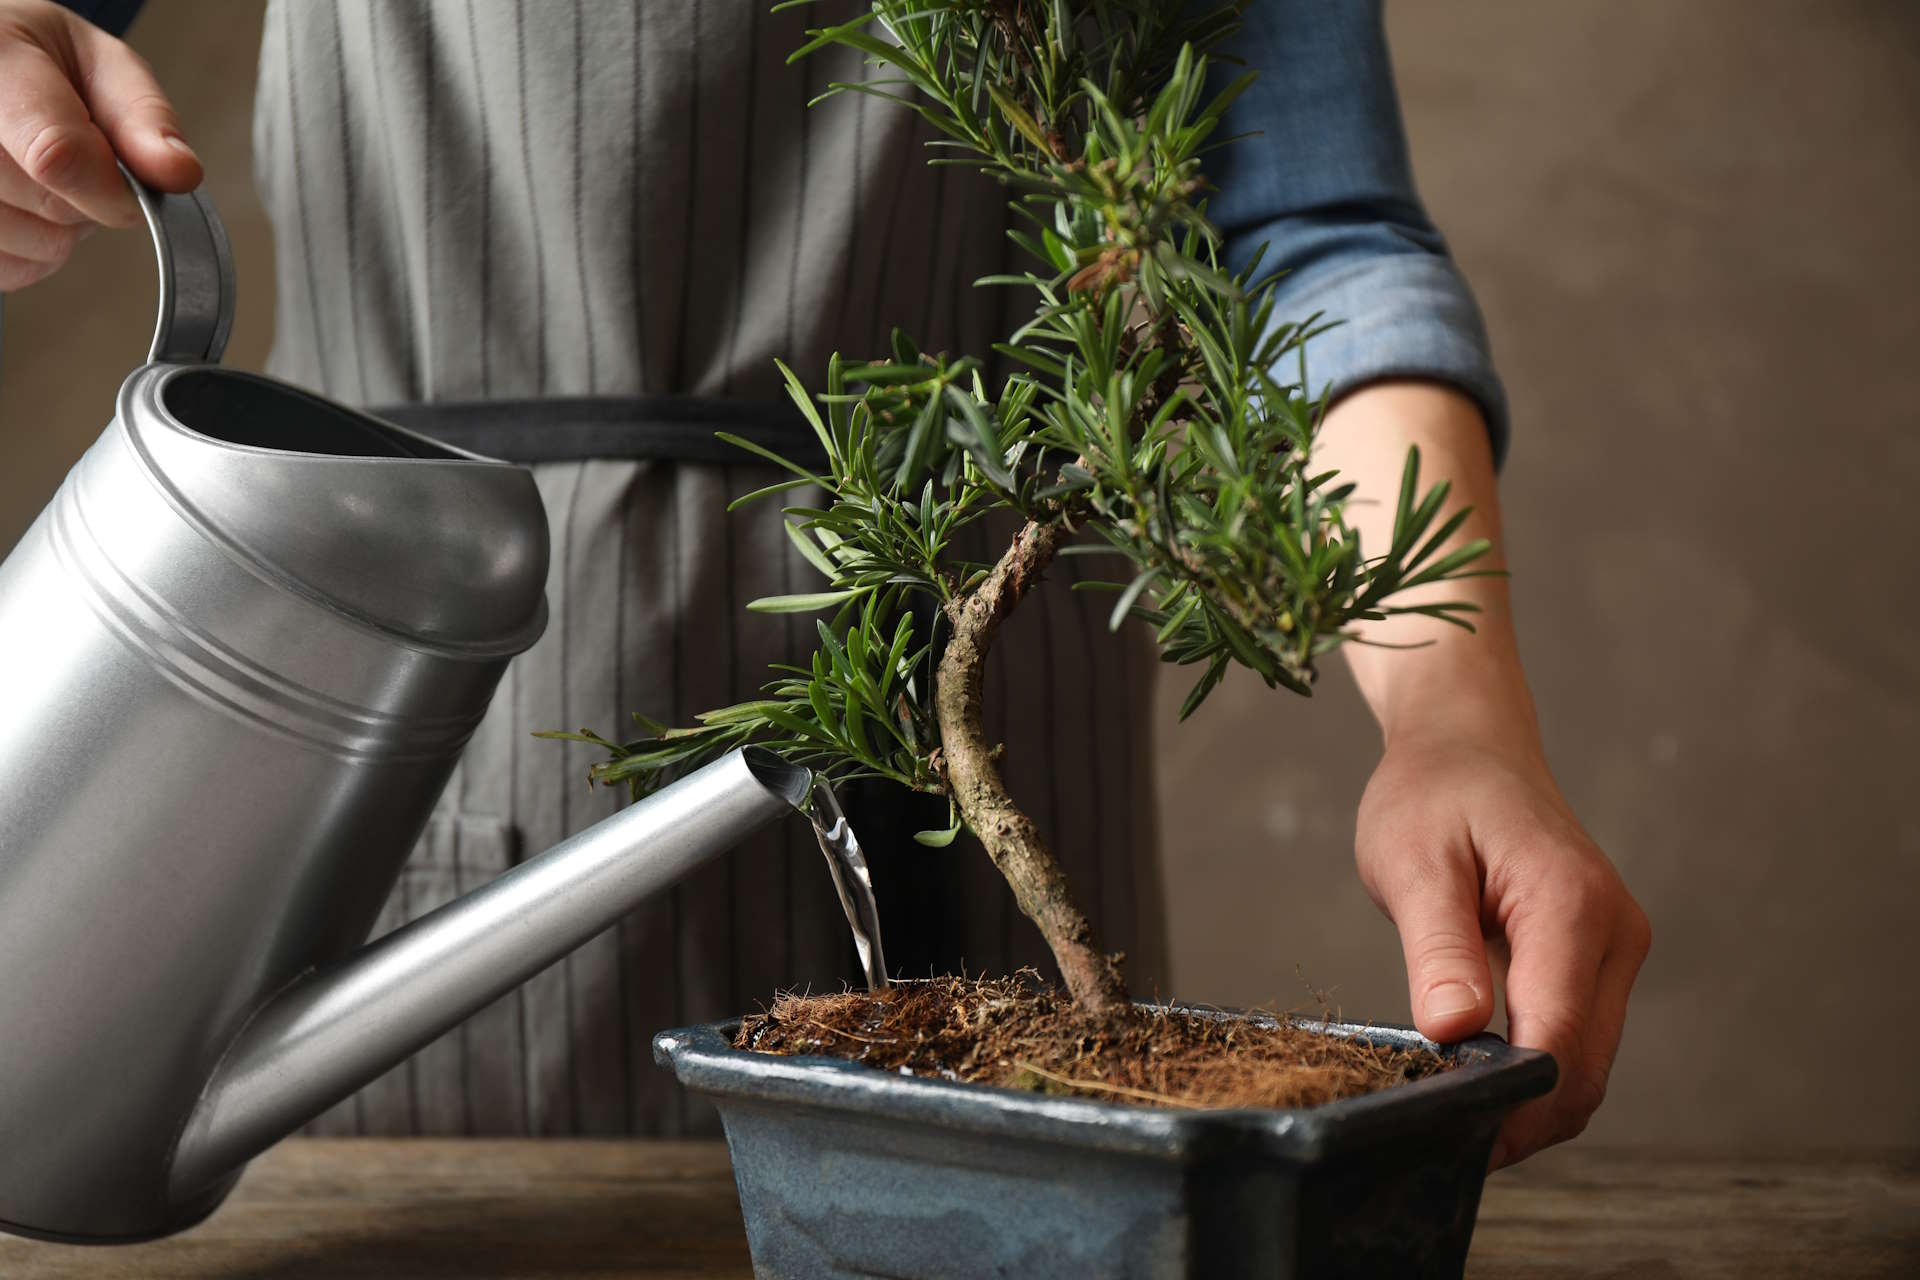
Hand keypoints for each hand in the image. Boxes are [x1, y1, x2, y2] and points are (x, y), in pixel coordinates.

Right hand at [0, 0, 199, 289]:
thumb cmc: (43, 64)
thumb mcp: (100, 65)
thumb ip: (143, 116)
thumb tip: (179, 172)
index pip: (57, 155)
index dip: (111, 188)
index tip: (130, 189)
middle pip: (50, 207)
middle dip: (87, 197)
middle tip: (75, 159)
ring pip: (32, 245)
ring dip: (59, 227)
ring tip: (39, 175)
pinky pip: (11, 270)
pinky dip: (31, 251)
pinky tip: (18, 204)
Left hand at [1314, 380, 1649, 1168]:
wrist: (1468, 743)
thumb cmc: (1434, 791)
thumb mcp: (1414, 861)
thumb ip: (1437, 947)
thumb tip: (1453, 1031)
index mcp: (1571, 907)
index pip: (1557, 1040)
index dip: (1509, 1104)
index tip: (1449, 1138)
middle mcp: (1615, 933)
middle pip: (1584, 1069)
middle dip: (1521, 1119)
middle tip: (1437, 1146)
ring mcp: (1617, 948)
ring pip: (1588, 1064)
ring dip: (1530, 1103)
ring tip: (1450, 1120)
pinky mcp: (1601, 958)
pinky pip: (1578, 1038)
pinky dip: (1536, 1073)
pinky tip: (1477, 1084)